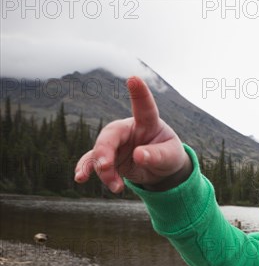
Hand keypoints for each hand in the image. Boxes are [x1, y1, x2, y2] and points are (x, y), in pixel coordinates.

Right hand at [74, 76, 190, 191]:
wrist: (160, 169)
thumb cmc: (168, 155)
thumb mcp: (170, 156)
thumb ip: (156, 155)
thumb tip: (139, 156)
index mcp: (148, 123)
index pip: (144, 107)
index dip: (139, 93)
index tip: (134, 78)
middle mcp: (128, 130)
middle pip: (110, 135)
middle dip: (105, 151)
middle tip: (106, 166)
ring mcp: (116, 143)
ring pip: (100, 152)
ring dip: (104, 170)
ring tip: (116, 187)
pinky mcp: (108, 157)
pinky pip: (92, 161)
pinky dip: (86, 169)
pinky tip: (80, 178)